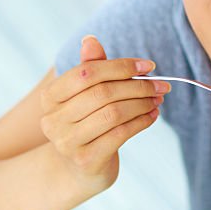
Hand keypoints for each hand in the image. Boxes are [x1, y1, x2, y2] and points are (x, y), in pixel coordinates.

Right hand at [39, 35, 168, 192]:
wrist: (80, 169)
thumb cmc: (86, 124)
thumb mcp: (85, 95)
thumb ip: (90, 68)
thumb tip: (90, 40)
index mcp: (50, 97)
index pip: (86, 73)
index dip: (119, 66)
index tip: (148, 65)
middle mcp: (53, 120)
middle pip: (102, 93)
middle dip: (137, 86)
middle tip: (160, 85)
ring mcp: (68, 142)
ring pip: (113, 114)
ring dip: (142, 104)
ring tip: (157, 99)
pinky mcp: (86, 160)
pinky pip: (120, 134)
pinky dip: (141, 122)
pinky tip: (152, 115)